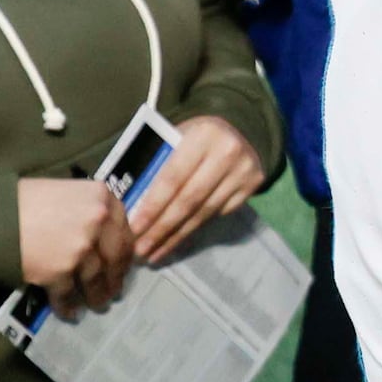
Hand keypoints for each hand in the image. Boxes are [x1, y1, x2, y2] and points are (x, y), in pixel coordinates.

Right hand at [18, 176, 136, 317]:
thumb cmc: (22, 200)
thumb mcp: (65, 193)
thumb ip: (88, 210)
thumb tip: (100, 235)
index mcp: (102, 197)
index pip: (124, 229)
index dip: (124, 250)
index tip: (123, 263)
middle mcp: (98, 220)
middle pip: (117, 255)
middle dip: (117, 276)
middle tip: (116, 290)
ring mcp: (82, 246)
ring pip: (96, 278)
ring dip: (98, 294)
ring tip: (98, 304)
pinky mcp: (61, 270)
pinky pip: (69, 293)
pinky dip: (69, 305)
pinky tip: (70, 312)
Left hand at [127, 117, 265, 265]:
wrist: (239, 129)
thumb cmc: (193, 137)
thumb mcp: (174, 139)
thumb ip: (155, 164)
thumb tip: (128, 203)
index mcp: (202, 136)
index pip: (172, 179)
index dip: (152, 207)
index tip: (133, 229)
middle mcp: (227, 153)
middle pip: (188, 200)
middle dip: (161, 228)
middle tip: (141, 249)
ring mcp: (243, 171)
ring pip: (204, 212)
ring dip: (176, 236)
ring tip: (155, 252)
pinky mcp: (253, 186)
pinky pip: (218, 214)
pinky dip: (194, 228)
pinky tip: (177, 239)